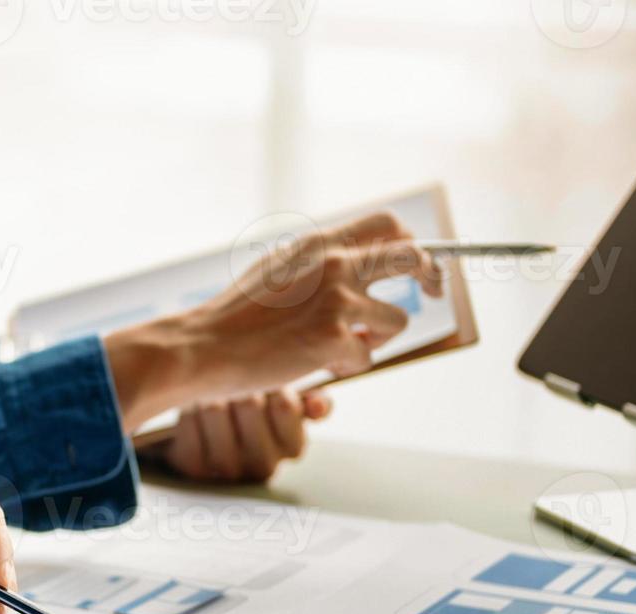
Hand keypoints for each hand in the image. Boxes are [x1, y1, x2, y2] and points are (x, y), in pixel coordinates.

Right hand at [104, 212, 441, 430]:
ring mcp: (336, 300)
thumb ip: (315, 263)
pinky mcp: (334, 338)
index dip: (412, 242)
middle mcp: (334, 263)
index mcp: (319, 243)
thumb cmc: (233, 317)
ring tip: (343, 348)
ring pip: (397, 319)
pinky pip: (367, 356)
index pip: (387, 224)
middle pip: (412, 257)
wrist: (203, 347)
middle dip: (430, 276)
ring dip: (378, 338)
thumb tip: (352, 262)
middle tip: (432, 292)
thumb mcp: (276, 270)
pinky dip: (347, 366)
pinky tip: (317, 365)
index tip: (417, 262)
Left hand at [161, 389, 332, 482]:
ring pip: (215, 410)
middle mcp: (264, 465)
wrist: (205, 431)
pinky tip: (193, 408)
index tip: (265, 376)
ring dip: (210, 390)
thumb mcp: (286, 401)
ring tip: (211, 389)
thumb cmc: (253, 410)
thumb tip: (318, 405)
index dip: (271, 382)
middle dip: (238, 381)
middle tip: (232, 377)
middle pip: (248, 404)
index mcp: (292, 447)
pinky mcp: (195, 468)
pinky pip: (189, 424)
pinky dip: (188, 410)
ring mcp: (228, 469)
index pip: (286, 407)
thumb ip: (312, 400)